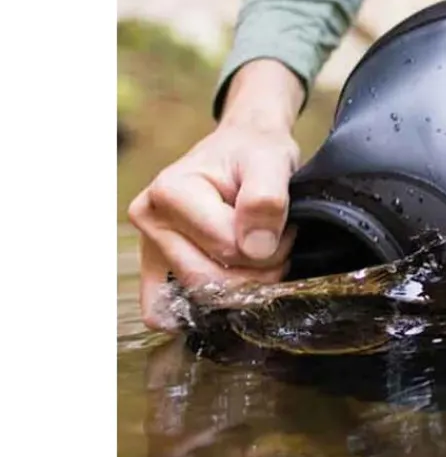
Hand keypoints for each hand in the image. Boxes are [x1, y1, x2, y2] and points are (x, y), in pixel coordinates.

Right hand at [128, 59, 304, 329]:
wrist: (243, 148)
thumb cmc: (254, 154)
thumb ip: (265, 200)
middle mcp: (150, 220)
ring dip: (244, 284)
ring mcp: (149, 245)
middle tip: (278, 244)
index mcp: (169, 193)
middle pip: (209, 279)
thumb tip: (256, 248)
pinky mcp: (157, 264)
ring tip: (259, 252)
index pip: (227, 249)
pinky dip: (203, 308)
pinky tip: (230, 294)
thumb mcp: (270, 163)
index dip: (268, 247)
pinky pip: (165, 308)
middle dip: (258, 271)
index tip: (284, 226)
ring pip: (201, 294)